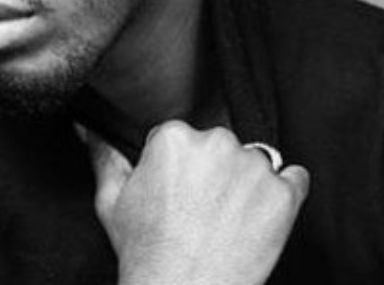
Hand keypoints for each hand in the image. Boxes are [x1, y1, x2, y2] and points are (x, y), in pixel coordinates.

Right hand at [79, 120, 309, 284]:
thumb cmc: (146, 253)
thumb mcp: (111, 203)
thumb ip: (103, 157)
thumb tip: (88, 130)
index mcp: (173, 138)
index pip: (182, 139)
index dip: (179, 170)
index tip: (177, 195)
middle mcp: (217, 142)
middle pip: (220, 146)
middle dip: (213, 172)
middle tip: (200, 212)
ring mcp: (255, 167)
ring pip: (255, 161)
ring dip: (246, 184)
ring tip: (227, 222)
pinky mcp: (284, 193)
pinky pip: (295, 178)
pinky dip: (285, 194)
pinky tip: (261, 218)